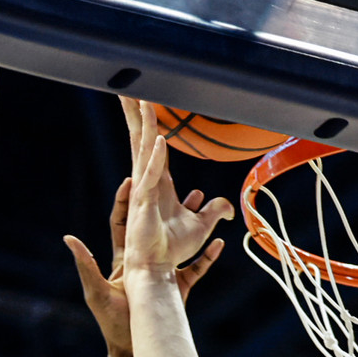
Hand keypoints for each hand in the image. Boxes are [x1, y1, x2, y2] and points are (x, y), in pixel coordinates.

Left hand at [64, 176, 225, 352]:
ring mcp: (164, 274)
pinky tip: (219, 242)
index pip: (122, 222)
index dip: (126, 200)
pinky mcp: (179, 288)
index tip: (131, 179)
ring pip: (181, 241)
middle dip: (164, 200)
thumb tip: (68, 238)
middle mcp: (145, 261)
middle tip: (172, 178)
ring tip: (202, 198)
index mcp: (123, 259)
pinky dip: (208, 256)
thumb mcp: (97, 293)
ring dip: (190, 220)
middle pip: (155, 224)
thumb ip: (85, 265)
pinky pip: (197, 268)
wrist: (134, 349)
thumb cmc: (112, 324)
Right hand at [121, 96, 233, 281]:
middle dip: (135, 113)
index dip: (148, 121)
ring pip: (142, 150)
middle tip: (129, 88)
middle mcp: (146, 181)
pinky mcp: (143, 204)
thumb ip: (213, 212)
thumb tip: (229, 208)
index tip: (144, 99)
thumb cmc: (172, 249)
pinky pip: (151, 176)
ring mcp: (142, 190)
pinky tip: (158, 139)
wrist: (157, 269)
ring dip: (143, 125)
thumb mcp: (201, 227)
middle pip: (139, 139)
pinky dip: (155, 158)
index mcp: (158, 182)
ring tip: (139, 100)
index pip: (152, 144)